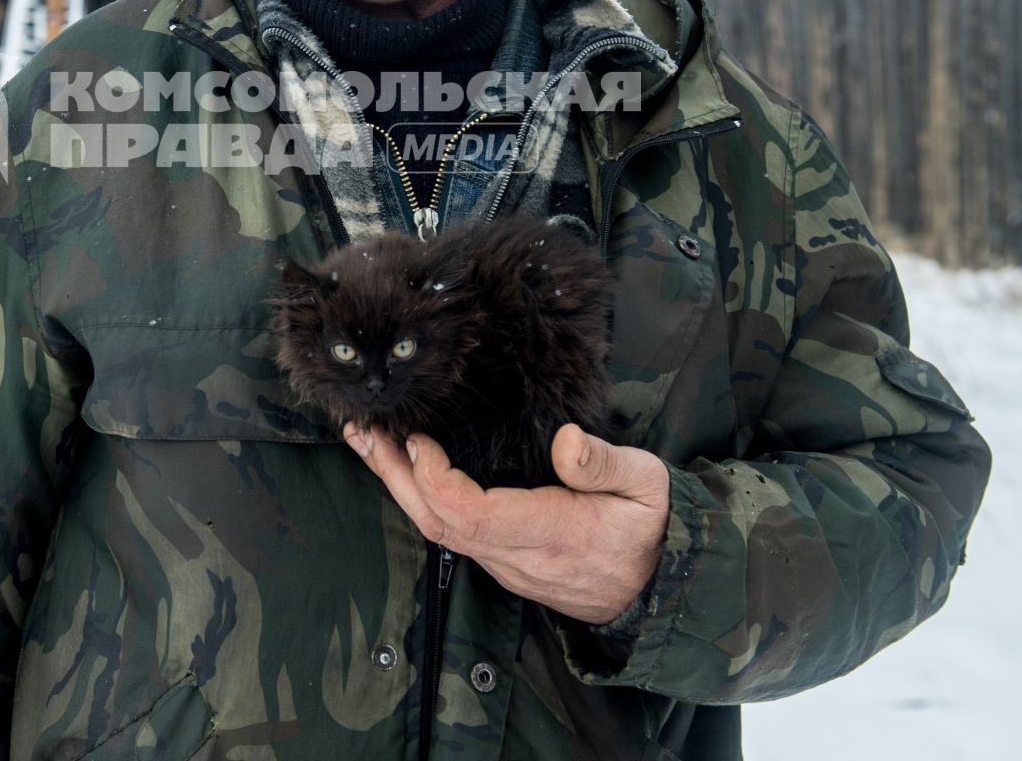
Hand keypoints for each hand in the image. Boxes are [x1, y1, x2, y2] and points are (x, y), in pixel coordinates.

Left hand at [345, 421, 670, 624]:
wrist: (657, 589)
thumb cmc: (651, 527)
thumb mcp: (647, 485)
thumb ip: (605, 464)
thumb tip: (565, 442)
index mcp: (552, 532)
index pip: (473, 515)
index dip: (435, 479)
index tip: (419, 440)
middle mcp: (519, 556)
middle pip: (439, 523)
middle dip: (395, 477)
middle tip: (363, 432)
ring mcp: (507, 564)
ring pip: (439, 531)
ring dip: (401, 486)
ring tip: (371, 443)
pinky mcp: (503, 562)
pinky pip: (452, 533)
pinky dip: (421, 498)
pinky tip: (406, 470)